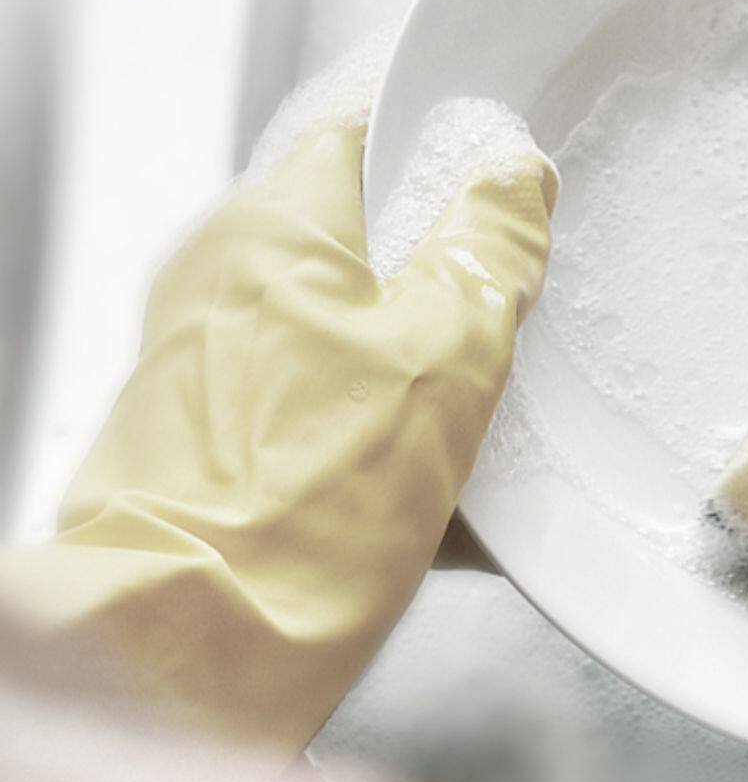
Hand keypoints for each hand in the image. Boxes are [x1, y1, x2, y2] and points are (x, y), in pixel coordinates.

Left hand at [0, 89, 555, 753]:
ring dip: (420, 373)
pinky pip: (319, 419)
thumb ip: (488, 250)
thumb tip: (512, 180)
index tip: (512, 196)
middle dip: (442, 285)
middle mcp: (220, 282)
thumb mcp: (446, 352)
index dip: (446, 157)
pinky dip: (382, 442)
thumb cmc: (307, 499)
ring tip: (488, 424)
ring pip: (345, 340)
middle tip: (518, 322)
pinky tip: (445, 503)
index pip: (366, 137)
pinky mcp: (211, 449)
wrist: (195, 645)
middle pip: (359, 249)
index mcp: (272, 225)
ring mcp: (207, 369)